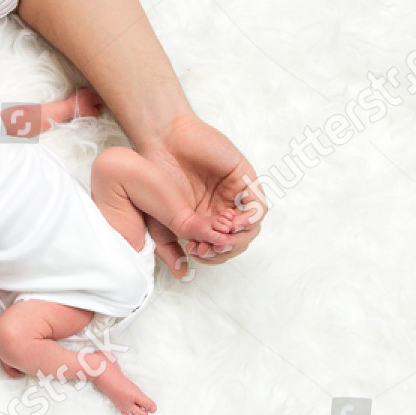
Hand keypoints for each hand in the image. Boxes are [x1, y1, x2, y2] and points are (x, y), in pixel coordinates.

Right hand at [137, 115, 262, 276]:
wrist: (162, 142)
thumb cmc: (156, 175)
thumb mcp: (158, 219)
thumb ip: (169, 246)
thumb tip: (181, 272)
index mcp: (203, 222)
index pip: (218, 249)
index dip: (211, 257)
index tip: (195, 252)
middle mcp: (221, 211)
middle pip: (237, 242)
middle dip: (225, 249)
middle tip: (208, 246)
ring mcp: (235, 196)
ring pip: (251, 229)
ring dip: (239, 237)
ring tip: (221, 236)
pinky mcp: (245, 180)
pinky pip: (259, 207)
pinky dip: (250, 218)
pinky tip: (234, 221)